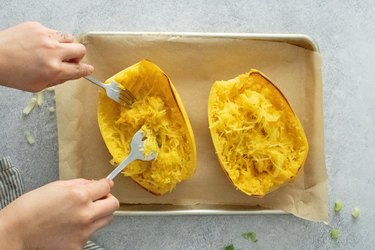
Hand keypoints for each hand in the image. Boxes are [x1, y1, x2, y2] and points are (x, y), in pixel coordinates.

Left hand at [0, 22, 93, 91]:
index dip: (86, 70)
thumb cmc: (12, 74)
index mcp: (54, 69)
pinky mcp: (37, 27)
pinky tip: (38, 44)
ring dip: (66, 45)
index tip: (88, 69)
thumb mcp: (37, 86)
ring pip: (69, 38)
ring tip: (54, 50)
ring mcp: (46, 37)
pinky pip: (53, 32)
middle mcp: (53, 51)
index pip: (79, 69)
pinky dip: (50, 39)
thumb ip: (57, 80)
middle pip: (80, 50)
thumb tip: (70, 73)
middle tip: (69, 60)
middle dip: (78, 56)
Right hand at [0, 178, 118, 249]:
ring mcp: (83, 232)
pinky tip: (70, 226)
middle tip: (96, 199)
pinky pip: (91, 234)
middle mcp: (85, 214)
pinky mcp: (78, 246)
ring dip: (99, 214)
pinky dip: (85, 229)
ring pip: (106, 220)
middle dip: (107, 199)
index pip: (107, 188)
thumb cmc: (33, 205)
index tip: (103, 185)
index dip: (105, 185)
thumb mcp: (58, 185)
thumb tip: (98, 184)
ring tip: (81, 213)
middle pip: (113, 205)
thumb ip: (82, 184)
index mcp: (79, 196)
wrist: (17, 230)